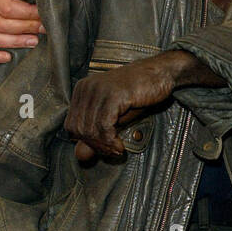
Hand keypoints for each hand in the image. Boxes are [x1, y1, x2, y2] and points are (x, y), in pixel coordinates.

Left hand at [65, 52, 191, 159]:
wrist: (160, 74)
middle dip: (96, 146)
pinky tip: (120, 146)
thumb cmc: (139, 95)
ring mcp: (98, 90)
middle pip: (78, 129)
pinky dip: (110, 140)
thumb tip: (80, 156)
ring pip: (90, 129)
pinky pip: (104, 125)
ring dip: (104, 146)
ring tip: (118, 150)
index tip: (104, 149)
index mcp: (82, 90)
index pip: (71, 125)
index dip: (85, 142)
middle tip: (112, 152)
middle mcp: (86, 88)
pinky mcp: (112, 94)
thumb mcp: (115, 118)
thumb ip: (96, 135)